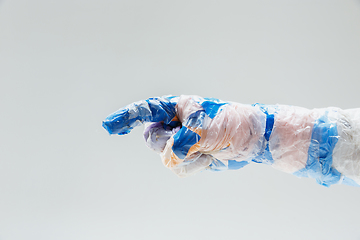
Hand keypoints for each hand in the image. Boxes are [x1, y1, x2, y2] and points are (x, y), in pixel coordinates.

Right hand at [103, 95, 265, 176]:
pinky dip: (193, 165)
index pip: (145, 111)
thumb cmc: (228, 123)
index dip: (125, 118)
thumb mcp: (204, 128)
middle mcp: (173, 123)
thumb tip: (170, 156)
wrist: (248, 140)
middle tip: (193, 140)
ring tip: (205, 148)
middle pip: (152, 139)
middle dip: (169, 144)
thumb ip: (180, 141)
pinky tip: (207, 157)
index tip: (108, 127)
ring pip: (165, 157)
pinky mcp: (186, 157)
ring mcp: (179, 141)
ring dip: (186, 157)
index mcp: (176, 108)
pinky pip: (178, 167)